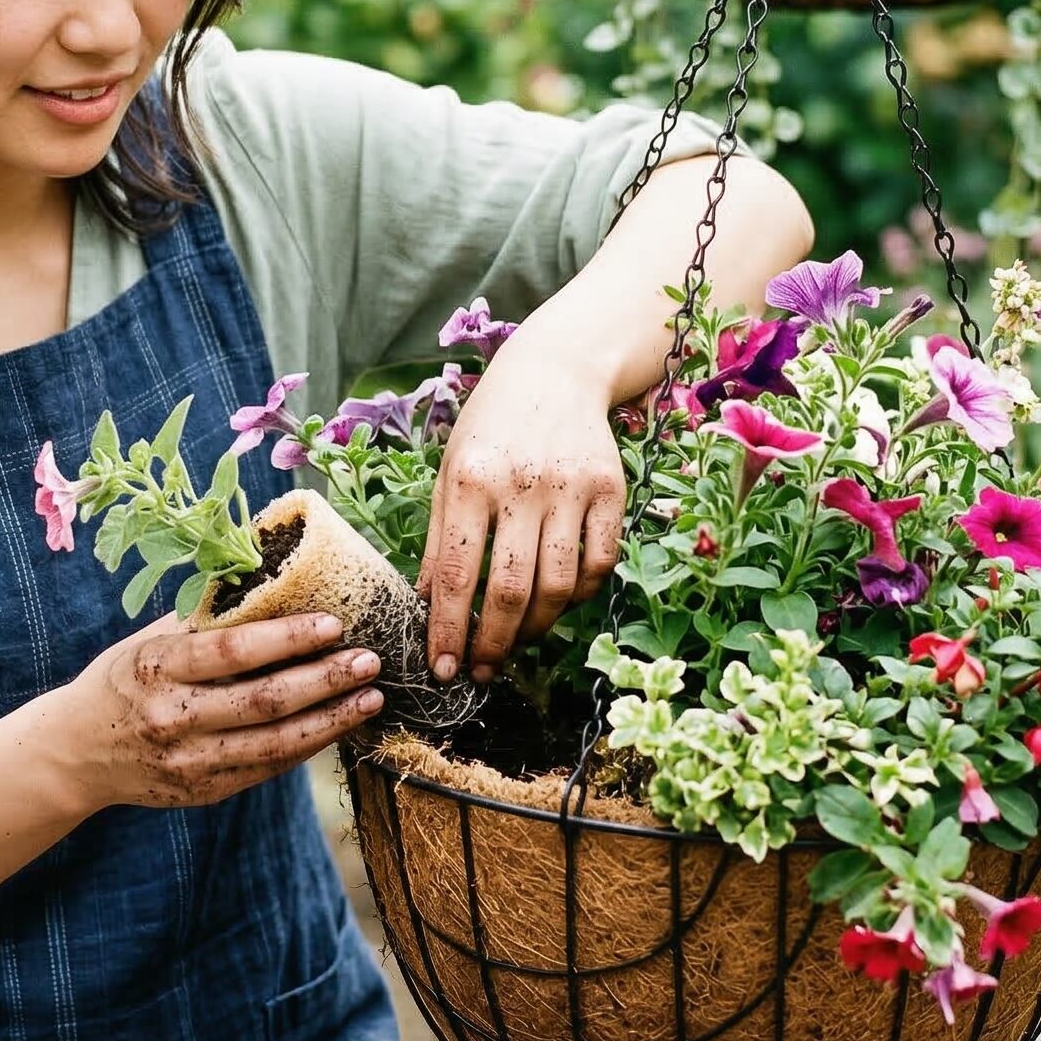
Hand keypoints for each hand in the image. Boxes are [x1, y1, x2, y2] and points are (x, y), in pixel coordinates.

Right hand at [61, 611, 382, 810]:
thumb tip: (271, 578)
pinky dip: (307, 747)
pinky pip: (266, 769)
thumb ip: (205, 619)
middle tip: (368, 660)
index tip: (333, 623)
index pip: (233, 651)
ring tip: (370, 698)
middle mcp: (173, 717)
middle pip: (264, 701)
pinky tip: (337, 726)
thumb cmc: (125, 678)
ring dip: (331, 720)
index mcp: (158, 667)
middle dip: (325, 679)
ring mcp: (189, 761)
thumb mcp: (151, 640)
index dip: (288, 637)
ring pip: (274, 744)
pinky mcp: (203, 791)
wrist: (78, 752)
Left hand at [417, 325, 625, 685]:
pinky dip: (579, 596)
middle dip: (491, 644)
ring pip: (558, 587)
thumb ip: (440, 535)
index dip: (447, 632)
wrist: (556, 369)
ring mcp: (571, 488)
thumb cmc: (491, 425)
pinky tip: (557, 601)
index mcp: (468, 479)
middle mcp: (520, 484)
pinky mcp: (611, 490)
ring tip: (515, 640)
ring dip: (534, 628)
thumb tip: (428, 604)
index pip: (453, 575)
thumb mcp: (449, 468)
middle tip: (481, 670)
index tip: (443, 669)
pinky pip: (599, 564)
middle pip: (508, 590)